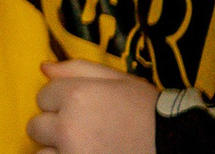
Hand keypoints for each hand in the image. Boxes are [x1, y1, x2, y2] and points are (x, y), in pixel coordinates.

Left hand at [27, 59, 157, 151]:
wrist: (177, 144)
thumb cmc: (150, 111)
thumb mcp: (120, 80)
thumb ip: (78, 69)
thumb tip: (44, 68)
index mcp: (75, 96)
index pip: (43, 96)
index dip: (61, 102)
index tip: (82, 109)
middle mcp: (68, 126)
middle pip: (36, 125)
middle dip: (55, 127)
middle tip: (83, 131)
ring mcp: (72, 153)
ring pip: (42, 152)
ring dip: (56, 150)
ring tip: (83, 146)